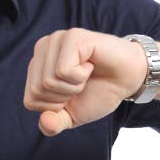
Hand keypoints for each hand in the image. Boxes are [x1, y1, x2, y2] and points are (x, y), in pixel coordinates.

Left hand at [23, 28, 147, 136]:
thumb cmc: (99, 91)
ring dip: (74, 86)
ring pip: (48, 81)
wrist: (129, 78)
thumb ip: (54, 123)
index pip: (30, 100)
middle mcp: (42, 48)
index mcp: (37, 66)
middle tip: (81, 83)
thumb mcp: (72, 115)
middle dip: (64, 96)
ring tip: (86, 73)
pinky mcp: (72, 36)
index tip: (73, 93)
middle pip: (38, 90)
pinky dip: (81, 76)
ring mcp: (56, 40)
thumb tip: (45, 123)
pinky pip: (63, 71)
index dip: (55, 107)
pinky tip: (90, 64)